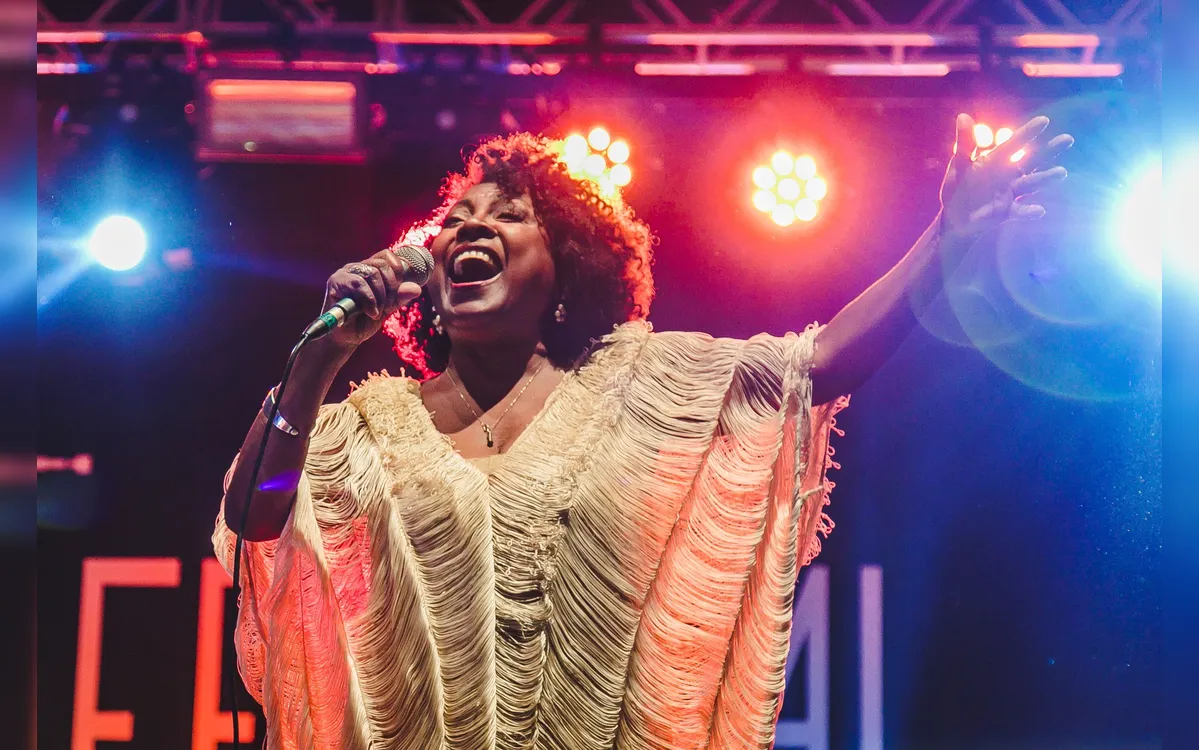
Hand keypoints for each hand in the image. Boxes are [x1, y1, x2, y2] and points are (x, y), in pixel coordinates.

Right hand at [320, 247, 423, 349]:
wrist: (346, 338)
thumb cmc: (365, 321)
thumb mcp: (388, 307)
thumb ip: (399, 296)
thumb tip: (417, 288)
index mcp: (368, 269)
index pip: (387, 255)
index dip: (397, 270)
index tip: (397, 291)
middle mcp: (356, 268)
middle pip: (382, 265)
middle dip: (391, 288)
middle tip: (386, 306)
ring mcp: (345, 273)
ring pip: (372, 273)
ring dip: (380, 296)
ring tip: (376, 311)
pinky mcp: (336, 282)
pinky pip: (359, 284)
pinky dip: (370, 300)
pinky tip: (371, 312)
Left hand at [940, 114, 1073, 237]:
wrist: (954, 216)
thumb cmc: (957, 186)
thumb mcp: (959, 164)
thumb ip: (964, 143)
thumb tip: (964, 116)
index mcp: (996, 160)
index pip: (1014, 143)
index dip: (1027, 133)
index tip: (1044, 120)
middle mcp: (1008, 174)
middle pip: (1032, 160)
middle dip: (1049, 150)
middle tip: (1067, 139)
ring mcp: (1009, 192)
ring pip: (1031, 183)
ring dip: (1045, 178)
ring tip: (1061, 172)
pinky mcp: (1006, 211)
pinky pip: (1019, 210)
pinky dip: (1029, 211)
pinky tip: (1039, 210)